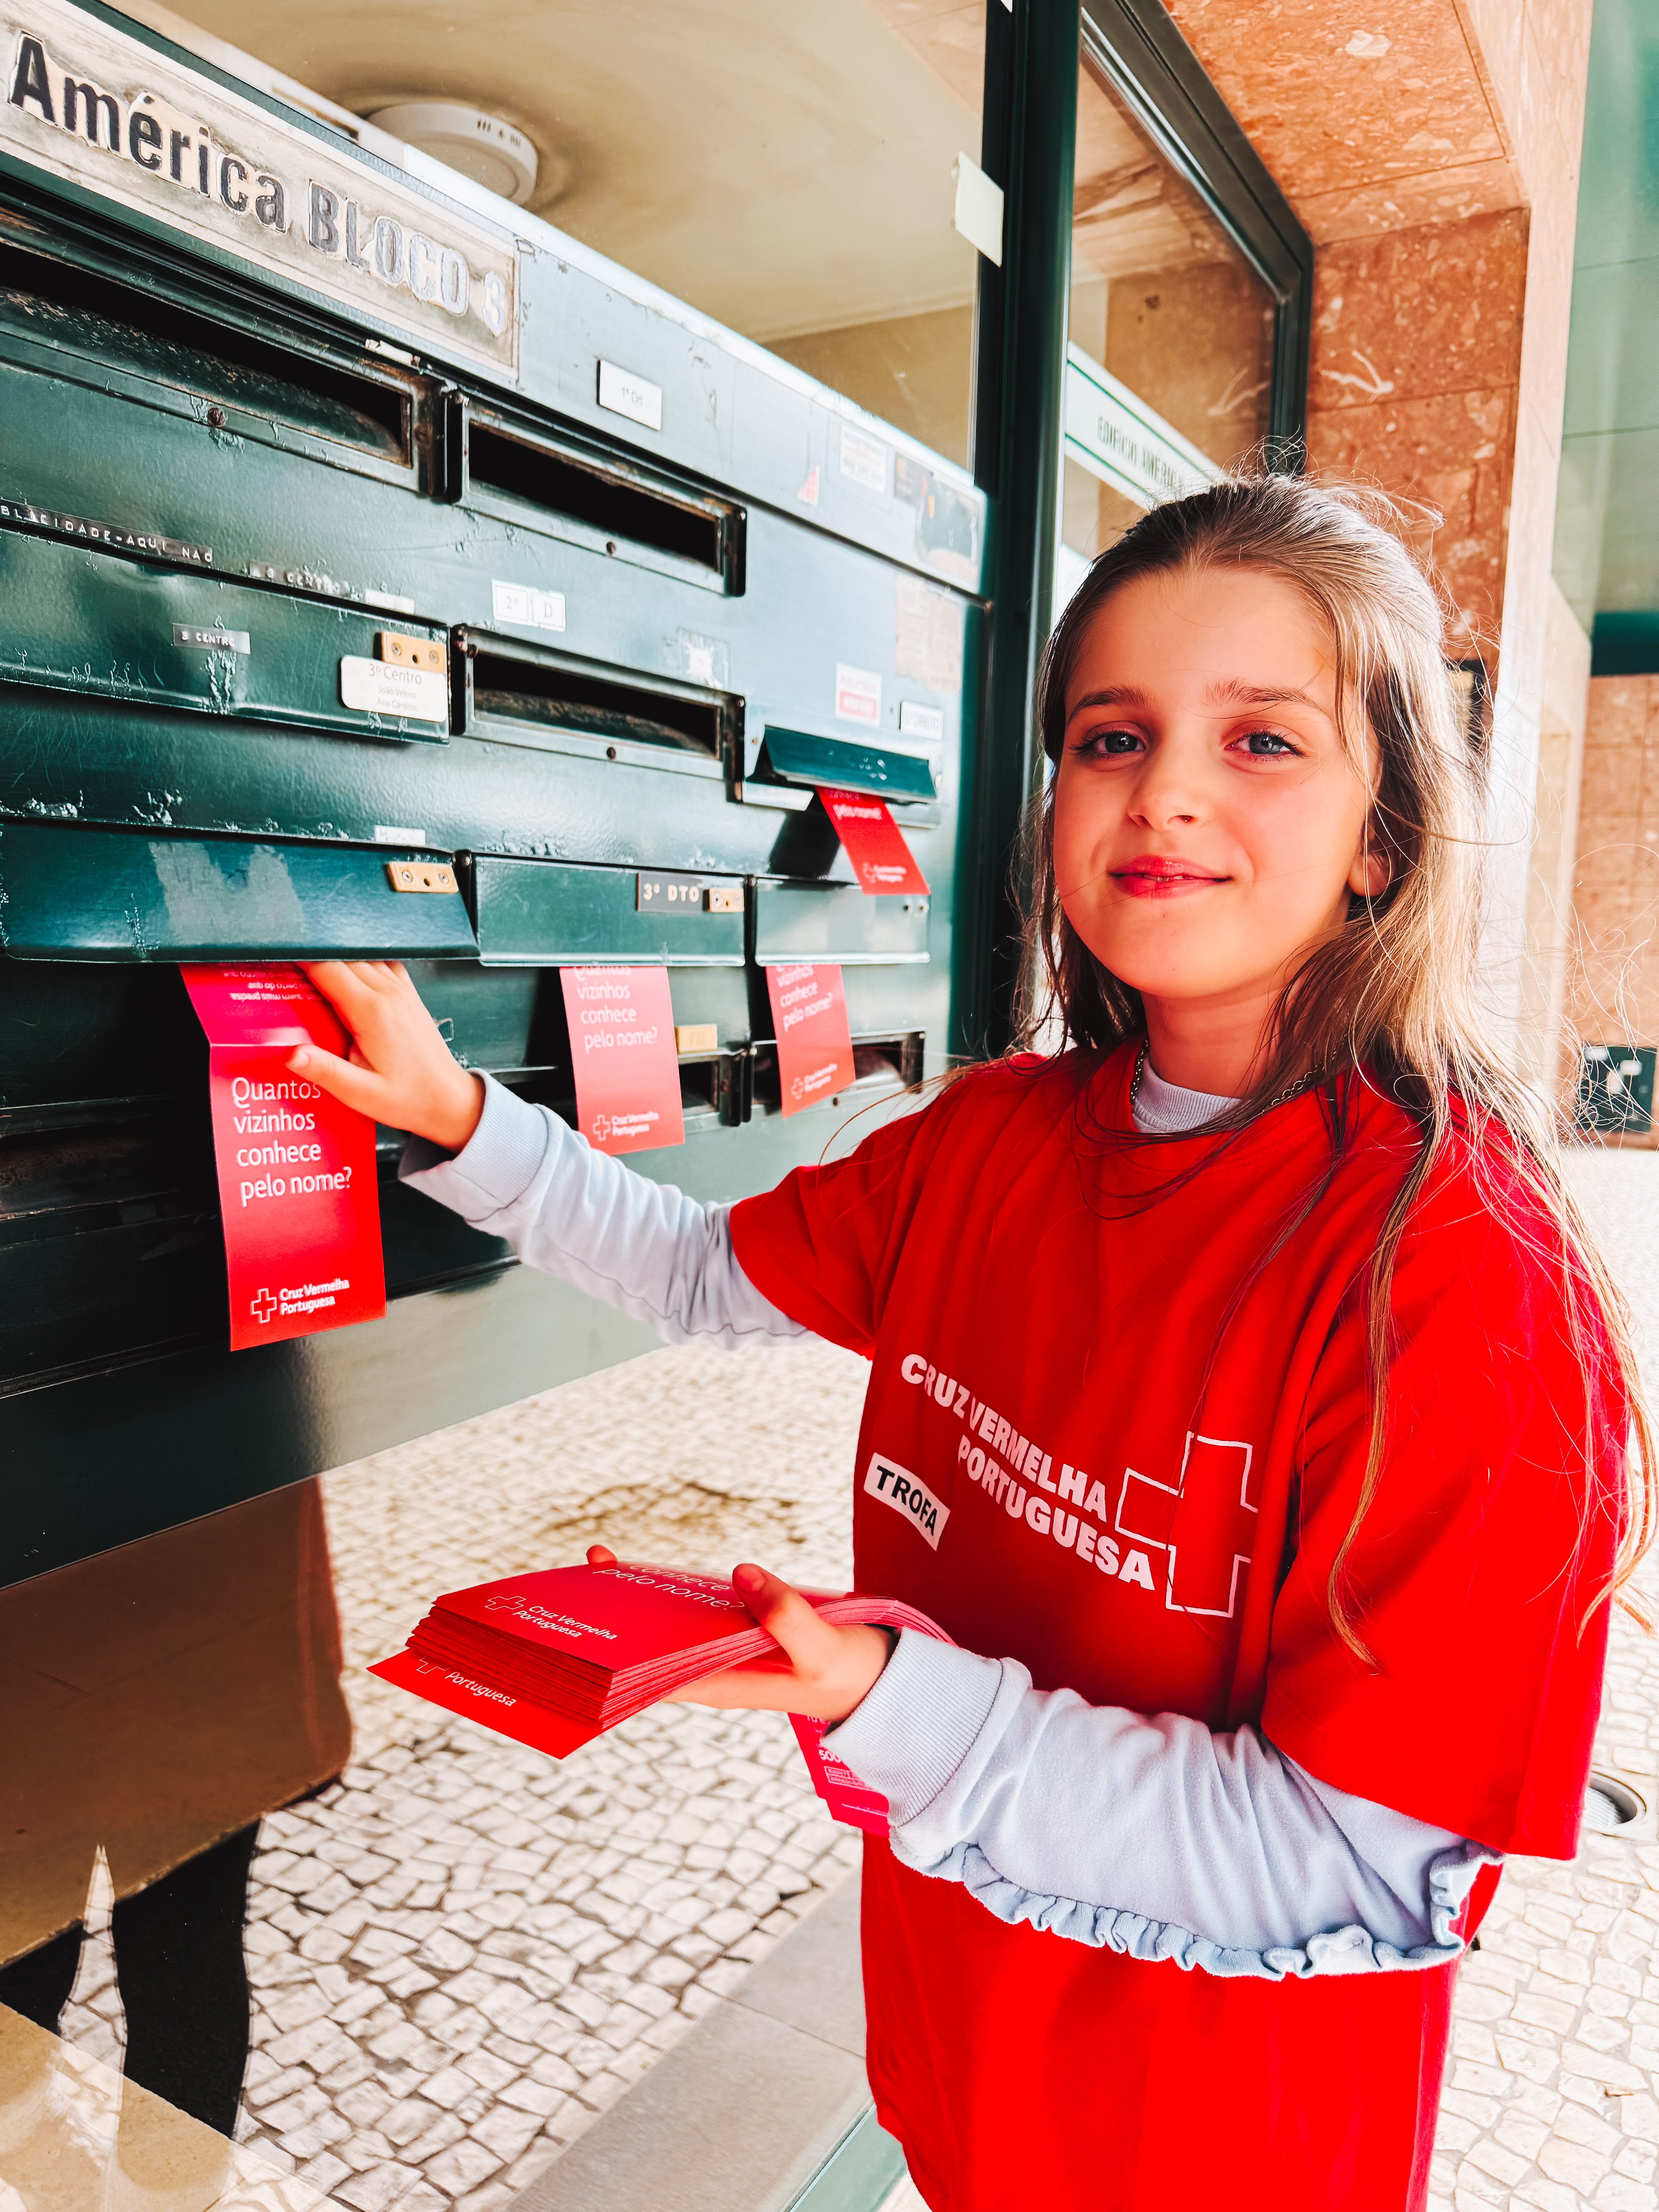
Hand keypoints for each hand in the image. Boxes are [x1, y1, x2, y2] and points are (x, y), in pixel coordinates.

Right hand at [288, 961, 484, 1151]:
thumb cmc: (409, 1098)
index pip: (327, 968)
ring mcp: (402, 990)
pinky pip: (381, 962)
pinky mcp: (409, 994)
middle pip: (341, 956)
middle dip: (312, 958)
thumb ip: (323, 1070)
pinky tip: (348, 975)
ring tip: (312, 973)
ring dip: (336, 959)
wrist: (449, 1101)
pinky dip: (361, 961)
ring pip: (361, 955)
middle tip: (286, 968)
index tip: (278, 959)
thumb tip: (290, 1053)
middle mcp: (389, 993)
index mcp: (372, 1012)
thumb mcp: (360, 1093)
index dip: (299, 959)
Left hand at [584, 1546, 892, 1723]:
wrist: (876, 1681)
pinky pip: (698, 1613)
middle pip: (652, 1648)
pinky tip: (658, 1572)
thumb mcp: (822, 1649)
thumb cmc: (847, 1674)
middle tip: (590, 1572)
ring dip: (642, 1601)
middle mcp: (715, 1671)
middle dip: (619, 1616)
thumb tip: (742, 1574)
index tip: (585, 1628)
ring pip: (672, 1628)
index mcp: (721, 1685)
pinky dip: (676, 1592)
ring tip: (606, 1567)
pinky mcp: (742, 1633)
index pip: (652, 1677)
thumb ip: (787, 1616)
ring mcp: (726, 1653)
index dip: (614, 1656)